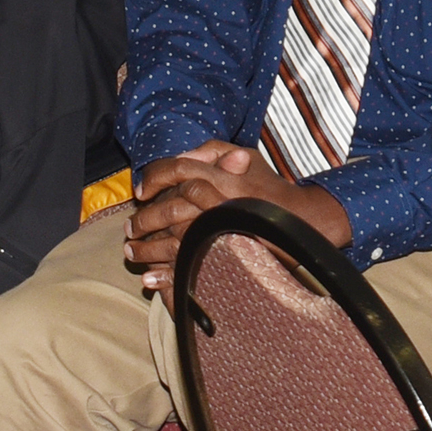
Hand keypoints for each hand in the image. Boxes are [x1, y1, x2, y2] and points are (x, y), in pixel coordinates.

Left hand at [122, 144, 351, 290]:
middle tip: (130, 228)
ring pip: (171, 242)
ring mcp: (220, 233)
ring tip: (133, 253)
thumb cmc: (269, 188)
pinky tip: (151, 278)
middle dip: (144, 219)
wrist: (301, 222)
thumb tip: (181, 157)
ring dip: (147, 249)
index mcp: (221, 176)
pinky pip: (188, 268)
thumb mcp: (247, 157)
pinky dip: (165, 276)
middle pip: (168, 208)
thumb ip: (213, 152)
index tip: (140, 191)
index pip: (176, 170)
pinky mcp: (223, 258)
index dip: (153, 178)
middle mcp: (218, 202)